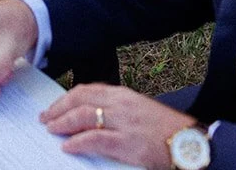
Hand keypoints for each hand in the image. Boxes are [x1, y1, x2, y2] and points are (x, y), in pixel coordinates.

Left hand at [40, 84, 197, 167]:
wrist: (191, 143)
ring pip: (84, 116)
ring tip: (51, 129)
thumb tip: (93, 120)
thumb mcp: (139, 112)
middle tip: (45, 118)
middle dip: (59, 108)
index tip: (55, 106)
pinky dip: (78, 141)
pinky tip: (67, 146)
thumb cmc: (166, 131)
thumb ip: (118, 112)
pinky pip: (96, 139)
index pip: (87, 90)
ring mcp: (124, 122)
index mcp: (124, 95)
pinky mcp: (128, 143)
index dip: (67, 98)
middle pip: (80, 99)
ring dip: (63, 122)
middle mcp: (121, 104)